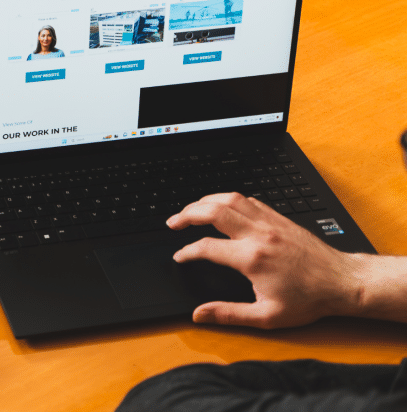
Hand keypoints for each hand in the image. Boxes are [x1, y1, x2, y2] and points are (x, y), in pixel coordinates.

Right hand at [168, 193, 360, 328]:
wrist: (342, 282)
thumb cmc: (308, 300)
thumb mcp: (266, 316)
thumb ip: (228, 314)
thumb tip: (200, 315)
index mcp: (252, 258)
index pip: (206, 247)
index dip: (186, 252)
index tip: (180, 257)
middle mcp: (259, 235)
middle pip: (213, 211)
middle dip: (186, 214)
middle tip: (173, 222)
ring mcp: (270, 223)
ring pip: (230, 198)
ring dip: (206, 201)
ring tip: (191, 209)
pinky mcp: (280, 218)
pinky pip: (249, 200)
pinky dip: (230, 200)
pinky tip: (224, 208)